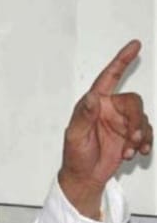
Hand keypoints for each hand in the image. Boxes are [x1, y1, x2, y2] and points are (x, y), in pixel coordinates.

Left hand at [59, 40, 152, 219]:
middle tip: (134, 138)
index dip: (121, 61)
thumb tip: (91, 96)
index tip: (135, 45)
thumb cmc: (75, 156)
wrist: (85, 177)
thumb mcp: (76, 136)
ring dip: (140, 135)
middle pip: (133, 102)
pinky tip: (140, 154)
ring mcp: (121, 122)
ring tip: (131, 151)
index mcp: (94, 104)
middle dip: (136, 120)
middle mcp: (109, 109)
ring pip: (142, 118)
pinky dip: (146, 142)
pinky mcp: (130, 135)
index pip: (108, 78)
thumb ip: (84, 116)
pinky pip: (147, 132)